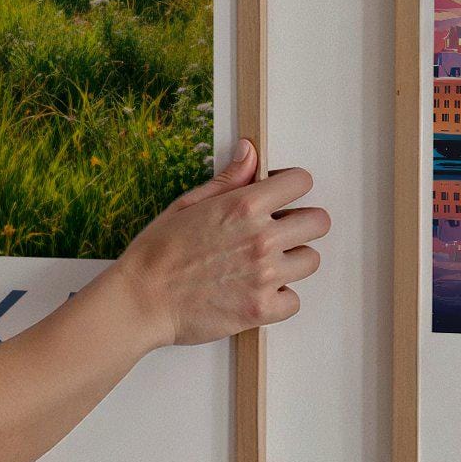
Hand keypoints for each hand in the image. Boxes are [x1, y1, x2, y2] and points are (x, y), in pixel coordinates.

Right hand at [111, 141, 327, 349]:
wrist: (142, 299)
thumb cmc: (158, 251)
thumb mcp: (188, 204)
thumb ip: (229, 180)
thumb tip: (250, 152)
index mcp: (243, 206)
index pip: (301, 182)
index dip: (291, 187)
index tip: (281, 196)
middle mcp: (261, 238)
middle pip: (319, 222)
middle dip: (301, 223)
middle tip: (278, 232)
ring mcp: (265, 276)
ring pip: (311, 260)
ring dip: (291, 261)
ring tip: (262, 264)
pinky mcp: (263, 309)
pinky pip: (294, 300)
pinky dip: (279, 298)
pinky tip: (255, 291)